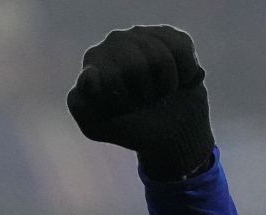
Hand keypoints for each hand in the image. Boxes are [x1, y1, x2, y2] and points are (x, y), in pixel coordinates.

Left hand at [67, 25, 213, 180]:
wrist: (168, 130)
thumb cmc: (128, 128)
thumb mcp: (97, 128)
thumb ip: (80, 105)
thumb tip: (88, 73)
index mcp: (93, 62)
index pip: (111, 77)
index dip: (124, 101)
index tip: (123, 111)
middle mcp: (114, 42)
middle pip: (136, 67)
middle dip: (145, 94)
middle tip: (143, 102)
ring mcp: (142, 35)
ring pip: (160, 60)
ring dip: (165, 86)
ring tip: (159, 92)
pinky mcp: (169, 34)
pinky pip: (182, 51)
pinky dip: (184, 74)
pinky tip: (177, 80)